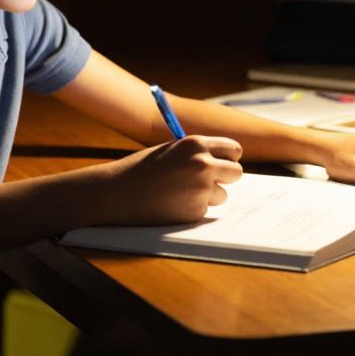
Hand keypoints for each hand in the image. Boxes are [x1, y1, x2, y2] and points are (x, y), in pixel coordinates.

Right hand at [96, 135, 243, 225]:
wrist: (118, 192)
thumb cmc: (143, 169)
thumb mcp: (171, 151)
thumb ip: (197, 154)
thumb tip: (223, 162)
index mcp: (197, 144)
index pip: (233, 149)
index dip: (229, 157)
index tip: (224, 163)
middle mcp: (203, 165)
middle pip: (236, 172)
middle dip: (226, 177)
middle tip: (210, 181)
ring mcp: (201, 189)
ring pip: (222, 194)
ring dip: (208, 196)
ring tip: (180, 193)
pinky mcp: (195, 211)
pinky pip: (205, 209)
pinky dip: (193, 209)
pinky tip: (172, 204)